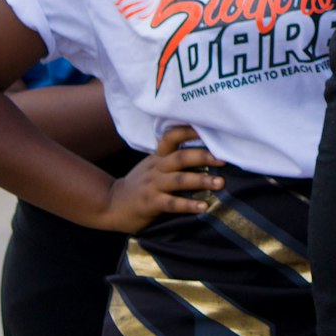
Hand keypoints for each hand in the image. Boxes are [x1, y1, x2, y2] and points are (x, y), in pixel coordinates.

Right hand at [95, 125, 224, 233]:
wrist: (110, 204)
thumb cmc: (140, 185)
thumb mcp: (152, 166)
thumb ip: (172, 160)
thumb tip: (207, 153)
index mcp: (158, 157)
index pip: (171, 137)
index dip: (188, 131)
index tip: (208, 129)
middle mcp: (156, 168)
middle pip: (181, 158)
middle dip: (204, 157)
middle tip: (224, 159)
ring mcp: (152, 186)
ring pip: (179, 180)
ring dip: (201, 180)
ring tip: (221, 183)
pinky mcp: (150, 203)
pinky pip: (171, 203)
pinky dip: (188, 205)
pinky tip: (203, 206)